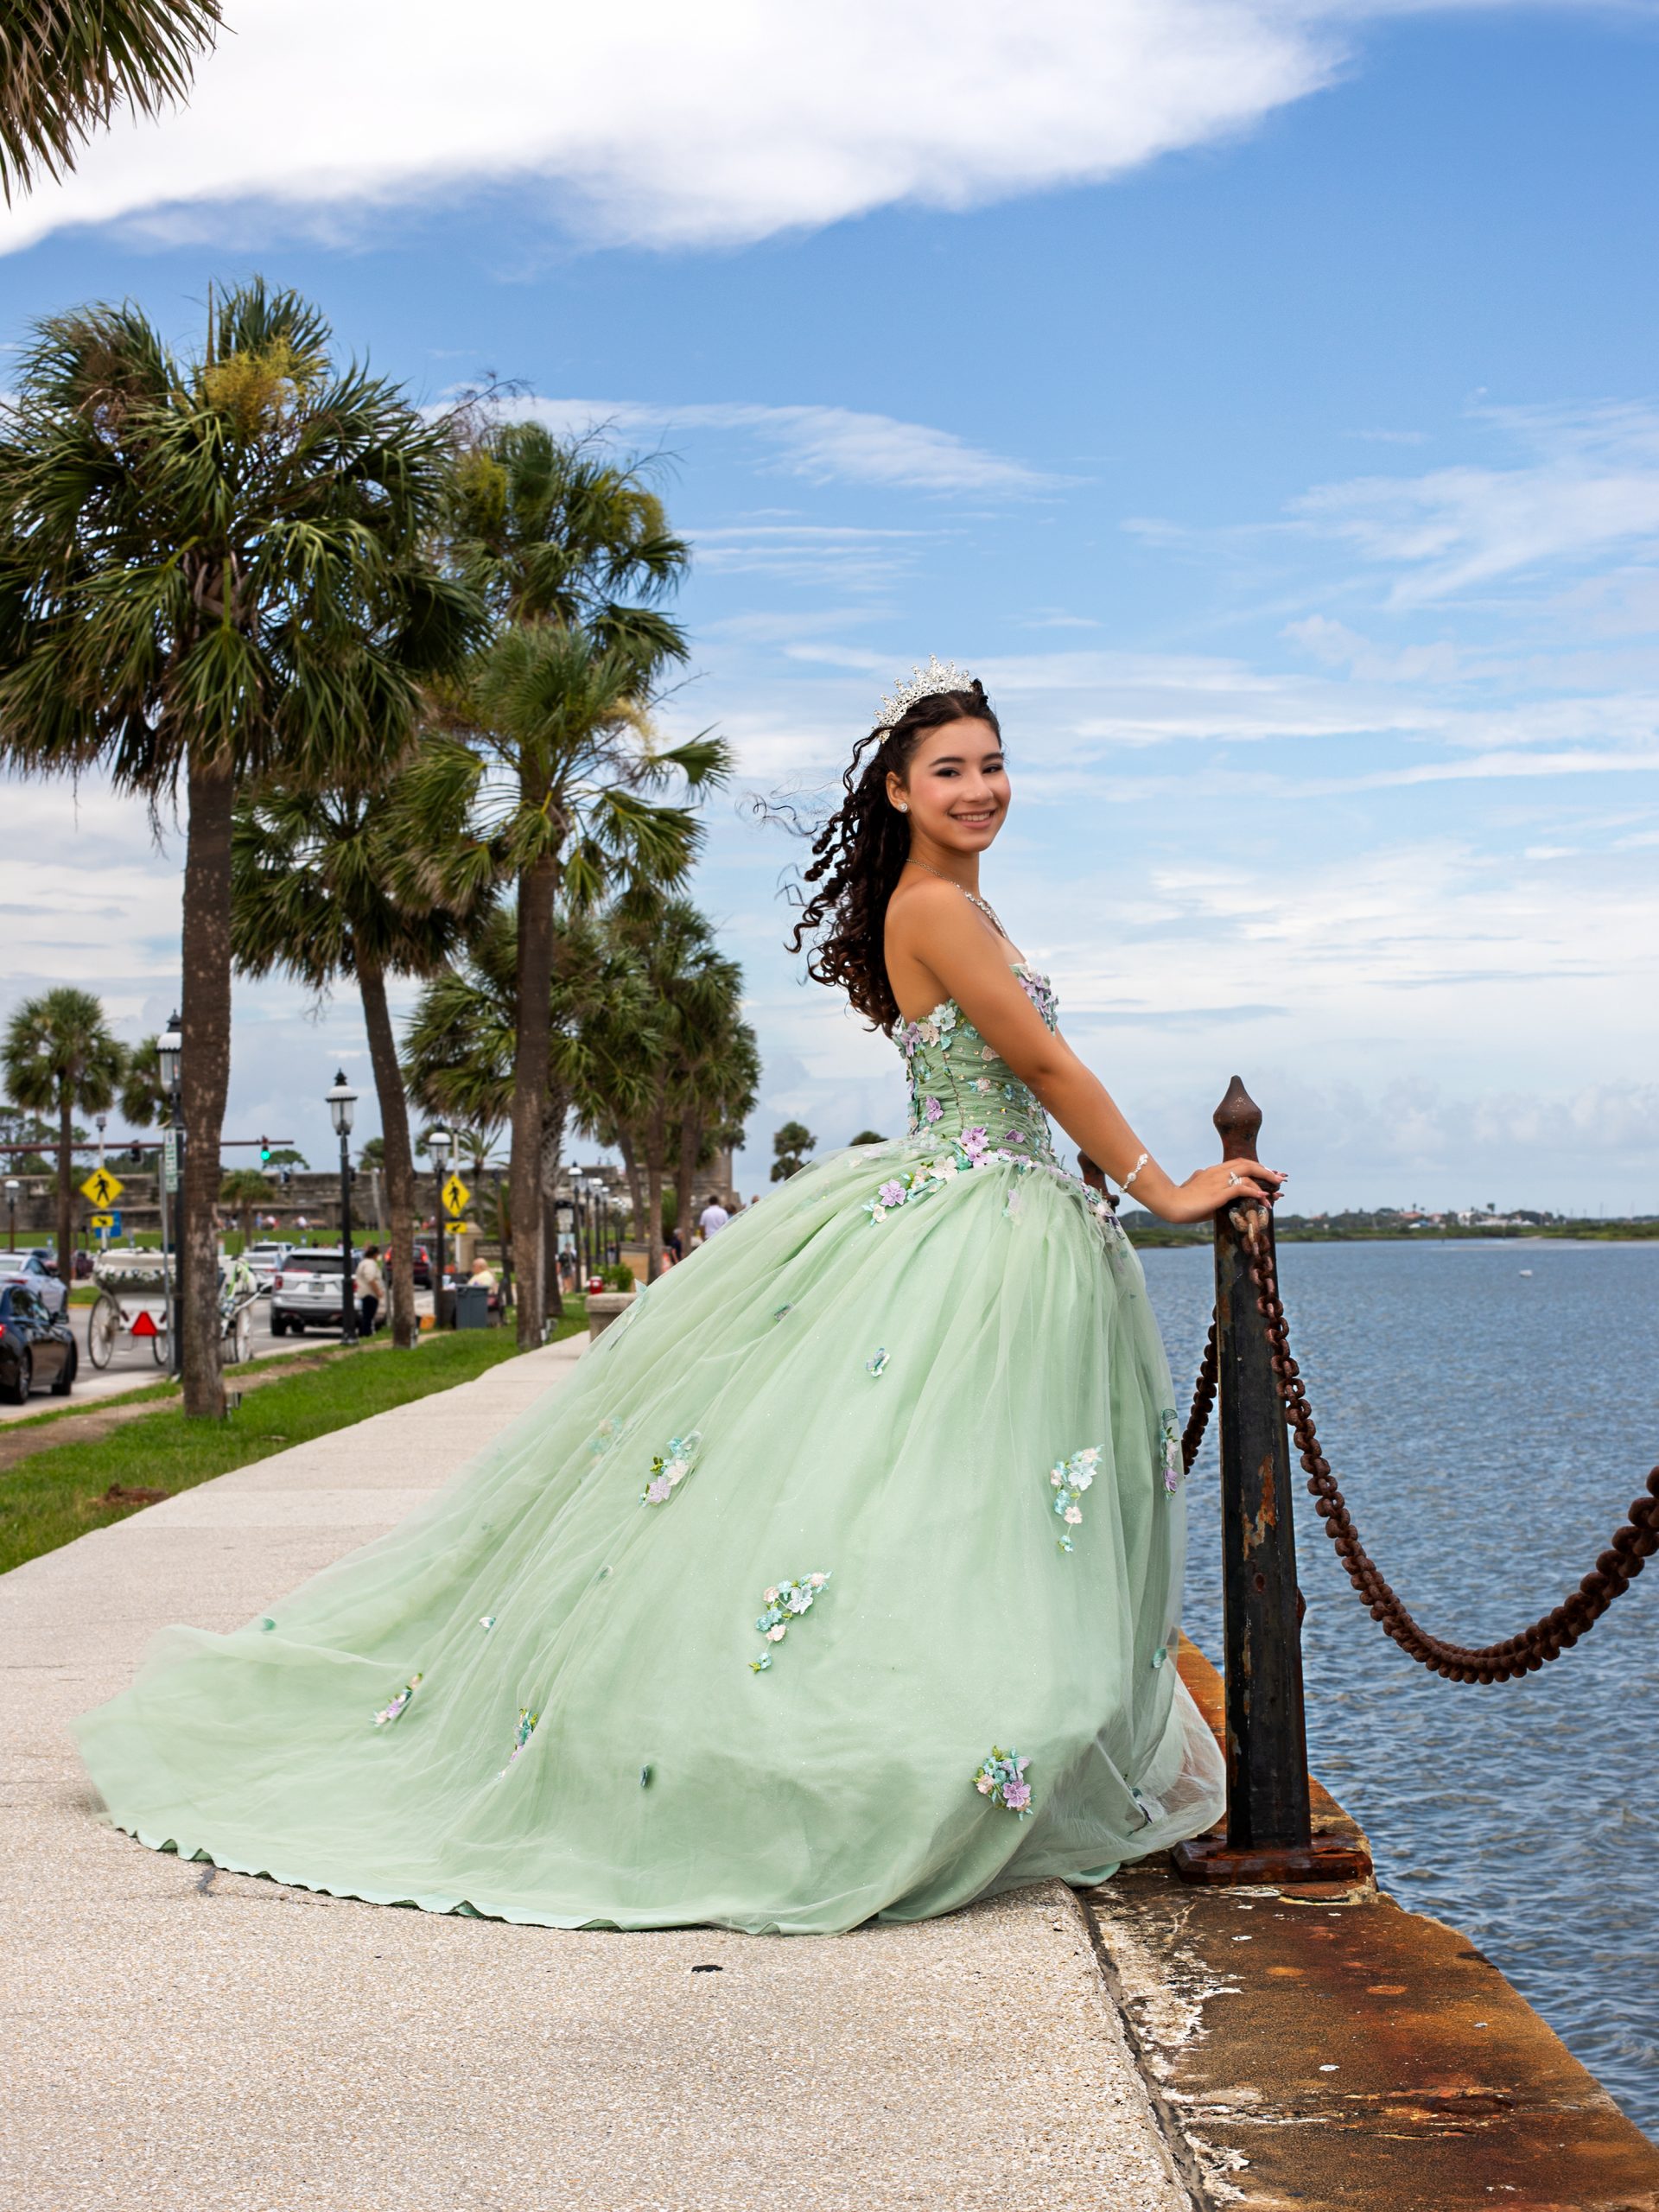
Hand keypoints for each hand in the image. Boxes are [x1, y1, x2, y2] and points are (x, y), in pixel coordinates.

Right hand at [1151, 1159, 1284, 1225]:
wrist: (1169, 1204)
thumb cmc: (1180, 1200)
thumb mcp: (1195, 1189)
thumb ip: (1208, 1187)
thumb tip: (1216, 1192)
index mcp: (1212, 1171)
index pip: (1238, 1163)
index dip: (1255, 1166)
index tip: (1267, 1173)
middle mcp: (1217, 1172)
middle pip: (1247, 1163)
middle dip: (1265, 1170)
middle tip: (1278, 1178)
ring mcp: (1218, 1181)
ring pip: (1247, 1173)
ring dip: (1264, 1182)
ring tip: (1274, 1192)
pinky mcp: (1218, 1193)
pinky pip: (1241, 1187)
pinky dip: (1254, 1190)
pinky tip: (1262, 1196)